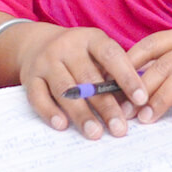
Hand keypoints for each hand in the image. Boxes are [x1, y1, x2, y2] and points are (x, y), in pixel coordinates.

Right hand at [14, 24, 147, 139]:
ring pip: (65, 89)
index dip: (127, 77)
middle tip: (120, 129)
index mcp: (90, 38)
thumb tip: (138, 101)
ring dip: (81, 113)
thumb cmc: (78, 54)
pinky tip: (63, 125)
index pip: (111, 55)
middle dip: (106, 106)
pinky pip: (39, 96)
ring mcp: (46, 61)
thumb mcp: (96, 51)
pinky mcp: (30, 78)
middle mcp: (67, 47)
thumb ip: (114, 71)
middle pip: (88, 78)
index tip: (141, 99)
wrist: (36, 43)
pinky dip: (50, 112)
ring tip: (95, 133)